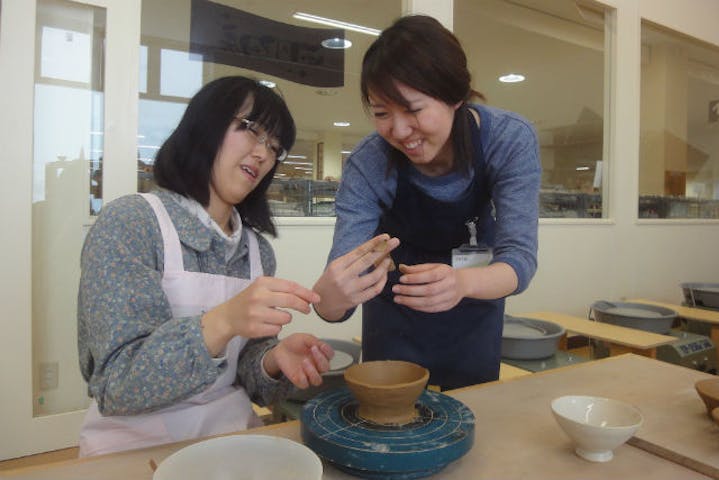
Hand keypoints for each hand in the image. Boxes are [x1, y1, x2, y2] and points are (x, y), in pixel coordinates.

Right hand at [201, 277, 319, 355]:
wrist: (227, 316)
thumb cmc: (249, 300)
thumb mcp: (262, 288)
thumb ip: (283, 289)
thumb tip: (308, 296)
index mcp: (262, 283)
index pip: (291, 286)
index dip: (306, 293)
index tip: (316, 298)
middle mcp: (258, 297)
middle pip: (291, 301)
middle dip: (303, 306)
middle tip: (307, 309)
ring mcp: (255, 313)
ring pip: (286, 318)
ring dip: (286, 318)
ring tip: (275, 316)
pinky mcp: (254, 328)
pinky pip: (277, 329)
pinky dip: (276, 327)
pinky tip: (267, 324)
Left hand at [263, 334, 334, 388]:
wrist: (280, 349)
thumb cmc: (294, 343)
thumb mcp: (305, 338)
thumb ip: (315, 341)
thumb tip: (323, 346)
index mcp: (320, 355)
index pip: (330, 356)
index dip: (328, 352)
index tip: (322, 346)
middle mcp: (316, 365)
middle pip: (326, 368)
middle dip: (321, 359)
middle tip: (314, 349)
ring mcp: (308, 373)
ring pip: (317, 380)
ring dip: (313, 372)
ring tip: (305, 361)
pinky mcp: (298, 380)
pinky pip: (305, 384)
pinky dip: (304, 379)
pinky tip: (300, 370)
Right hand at [313, 234, 399, 319]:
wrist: (322, 302)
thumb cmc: (330, 281)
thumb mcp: (335, 266)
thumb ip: (352, 259)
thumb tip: (373, 247)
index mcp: (337, 266)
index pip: (359, 251)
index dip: (374, 243)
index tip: (385, 237)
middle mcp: (343, 278)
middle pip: (367, 261)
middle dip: (383, 250)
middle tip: (395, 242)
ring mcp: (351, 290)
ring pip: (374, 277)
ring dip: (384, 267)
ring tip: (388, 260)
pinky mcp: (356, 300)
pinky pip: (375, 290)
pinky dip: (382, 280)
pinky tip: (384, 274)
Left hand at [391, 263, 469, 312]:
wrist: (462, 283)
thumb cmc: (443, 273)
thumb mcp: (433, 266)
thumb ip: (417, 268)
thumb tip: (401, 268)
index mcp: (446, 272)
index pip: (430, 276)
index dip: (415, 278)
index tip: (401, 279)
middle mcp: (450, 285)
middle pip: (429, 290)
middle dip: (410, 291)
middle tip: (395, 290)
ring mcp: (449, 297)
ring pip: (429, 302)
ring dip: (411, 301)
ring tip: (398, 299)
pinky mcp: (447, 306)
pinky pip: (430, 309)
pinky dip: (417, 307)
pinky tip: (408, 304)